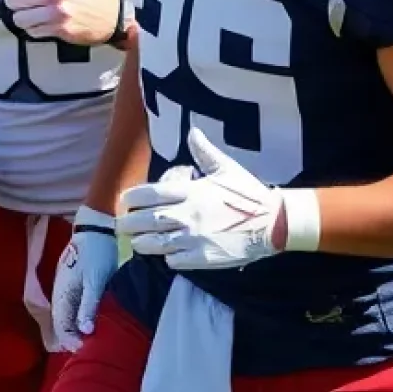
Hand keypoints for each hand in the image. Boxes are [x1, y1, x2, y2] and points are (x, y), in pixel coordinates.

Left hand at [0, 0, 122, 46]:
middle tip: (19, 4)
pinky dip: (33, 30)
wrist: (112, 15)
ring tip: (31, 16)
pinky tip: (42, 25)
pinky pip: (32, 32)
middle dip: (13, 3)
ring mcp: (57, 12)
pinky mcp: (60, 30)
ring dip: (22, 19)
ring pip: (20, 18)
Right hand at [52, 205, 119, 350]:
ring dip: (76, 327)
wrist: (95, 226)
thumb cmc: (97, 254)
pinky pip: (72, 304)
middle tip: (91, 346)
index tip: (87, 349)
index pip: (61, 327)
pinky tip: (90, 318)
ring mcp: (64, 285)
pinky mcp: (72, 280)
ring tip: (92, 336)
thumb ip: (88, 306)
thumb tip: (84, 332)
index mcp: (62, 294)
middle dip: (73, 337)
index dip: (72, 341)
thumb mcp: (95, 281)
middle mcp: (60, 292)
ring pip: (67, 314)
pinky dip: (79, 315)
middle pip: (62, 323)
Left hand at [118, 128, 317, 270]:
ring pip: (157, 243)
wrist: (271, 223)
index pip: (153, 194)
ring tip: (136, 242)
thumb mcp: (226, 168)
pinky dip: (167, 258)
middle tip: (120, 225)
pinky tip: (166, 254)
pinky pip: (175, 260)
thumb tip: (192, 131)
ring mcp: (194, 238)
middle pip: (149, 220)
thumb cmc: (248, 193)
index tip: (125, 201)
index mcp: (192, 191)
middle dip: (130, 223)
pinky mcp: (203, 258)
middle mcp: (189, 215)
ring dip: (143, 243)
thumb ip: (204, 152)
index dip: (135, 198)